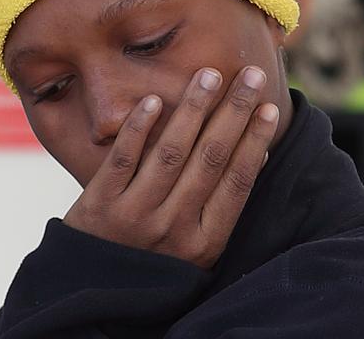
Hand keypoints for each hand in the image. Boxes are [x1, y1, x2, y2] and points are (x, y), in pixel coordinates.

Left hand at [62, 66, 278, 267]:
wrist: (92, 288)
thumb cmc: (154, 260)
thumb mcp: (195, 247)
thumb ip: (220, 206)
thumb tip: (258, 151)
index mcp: (204, 243)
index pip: (237, 182)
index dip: (255, 141)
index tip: (271, 107)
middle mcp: (172, 229)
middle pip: (210, 159)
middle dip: (234, 113)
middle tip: (251, 75)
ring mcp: (135, 216)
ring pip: (170, 153)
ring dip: (193, 109)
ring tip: (209, 75)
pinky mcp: (100, 205)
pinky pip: (122, 159)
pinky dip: (139, 129)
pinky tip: (154, 101)